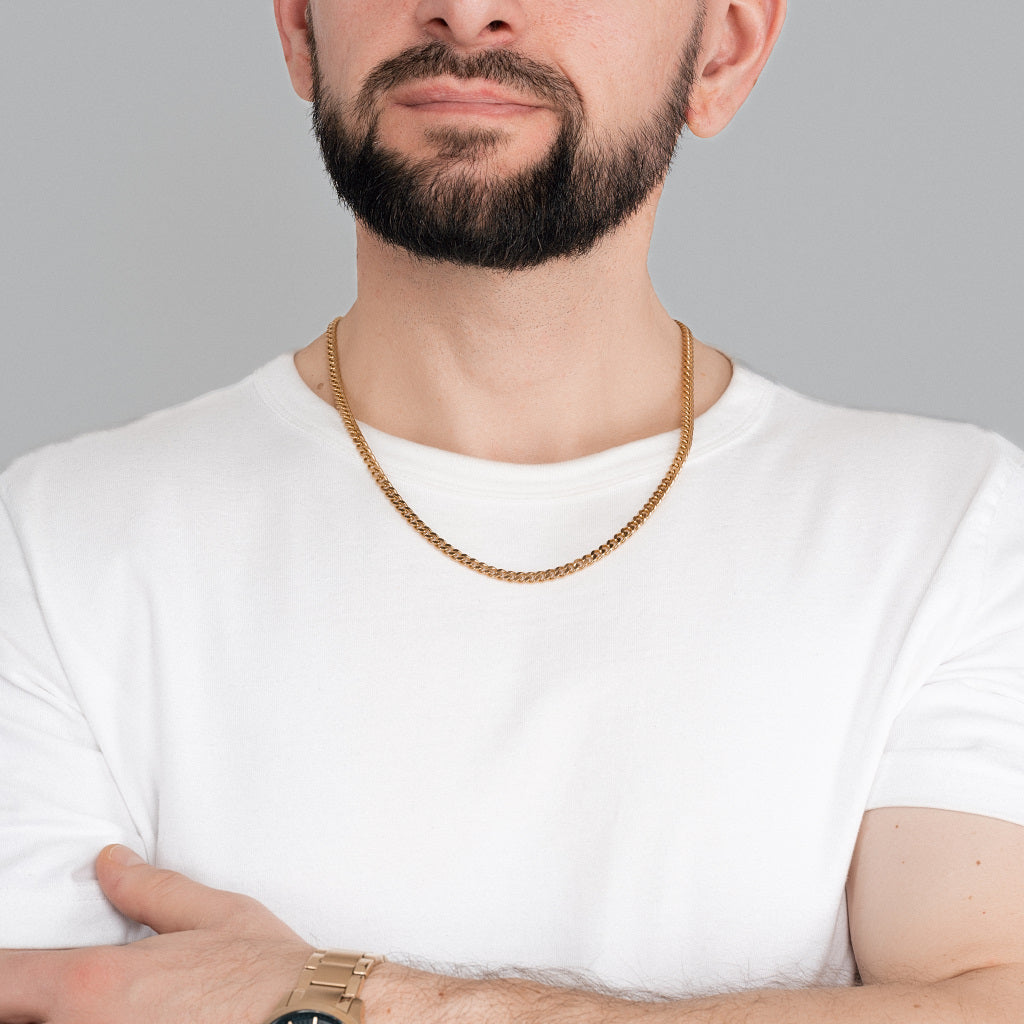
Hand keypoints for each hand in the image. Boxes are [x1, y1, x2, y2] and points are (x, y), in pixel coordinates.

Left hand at [0, 845, 313, 1023]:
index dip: (5, 974)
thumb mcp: (212, 914)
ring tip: (104, 1007)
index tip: (15, 970)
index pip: (4, 981)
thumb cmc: (266, 975)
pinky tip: (134, 1020)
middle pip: (18, 1020)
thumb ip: (148, 889)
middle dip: (29, 1004)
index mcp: (94, 985)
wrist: (313, 1023)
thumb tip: (109, 864)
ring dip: (62, 1021)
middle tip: (58, 993)